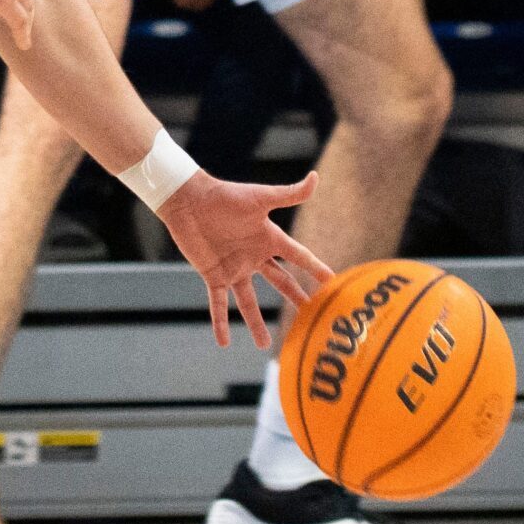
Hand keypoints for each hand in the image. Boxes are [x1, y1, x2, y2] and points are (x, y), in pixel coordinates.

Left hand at [156, 170, 331, 348]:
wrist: (188, 199)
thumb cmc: (224, 195)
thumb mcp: (260, 197)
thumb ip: (289, 194)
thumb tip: (317, 177)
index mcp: (269, 238)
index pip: (299, 257)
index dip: (316, 269)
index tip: (335, 283)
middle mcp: (254, 257)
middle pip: (280, 282)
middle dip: (296, 298)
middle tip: (312, 318)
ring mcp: (234, 268)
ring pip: (249, 301)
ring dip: (256, 323)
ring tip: (265, 345)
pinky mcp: (213, 274)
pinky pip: (218, 303)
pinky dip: (220, 322)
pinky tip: (223, 342)